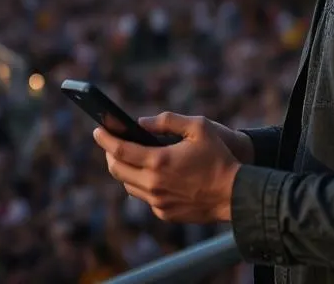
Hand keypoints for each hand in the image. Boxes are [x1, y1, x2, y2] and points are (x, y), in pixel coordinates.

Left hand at [94, 112, 242, 223]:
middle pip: (117, 170)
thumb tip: (141, 122)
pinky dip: (143, 184)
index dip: (106, 139)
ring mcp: (158, 202)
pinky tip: (151, 175)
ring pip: (129, 186)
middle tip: (111, 143)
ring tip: (129, 157)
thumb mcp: (198, 127)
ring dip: (125, 170)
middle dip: (110, 154)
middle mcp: (153, 184)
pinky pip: (145, 198)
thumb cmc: (219, 156)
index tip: (98, 130)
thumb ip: (167, 121)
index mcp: (159, 161)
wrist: (235, 194)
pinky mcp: (165, 213)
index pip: (120, 150)